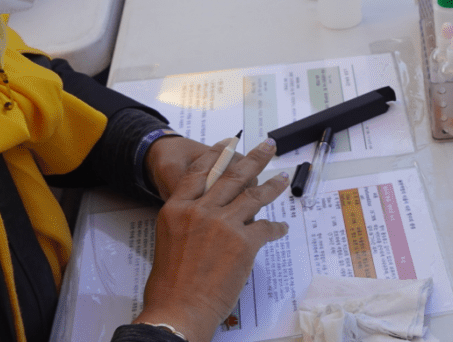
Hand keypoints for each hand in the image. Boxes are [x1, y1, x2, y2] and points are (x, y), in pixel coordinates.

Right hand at [134, 137, 290, 341]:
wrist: (179, 309)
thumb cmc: (170, 283)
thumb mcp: (169, 239)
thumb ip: (188, 219)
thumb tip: (208, 212)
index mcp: (177, 208)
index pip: (200, 172)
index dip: (217, 154)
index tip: (230, 143)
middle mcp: (200, 210)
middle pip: (232, 175)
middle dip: (255, 158)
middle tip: (268, 146)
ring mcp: (223, 224)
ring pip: (254, 195)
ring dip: (272, 185)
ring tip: (283, 177)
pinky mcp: (244, 242)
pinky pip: (266, 228)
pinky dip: (276, 228)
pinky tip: (281, 227)